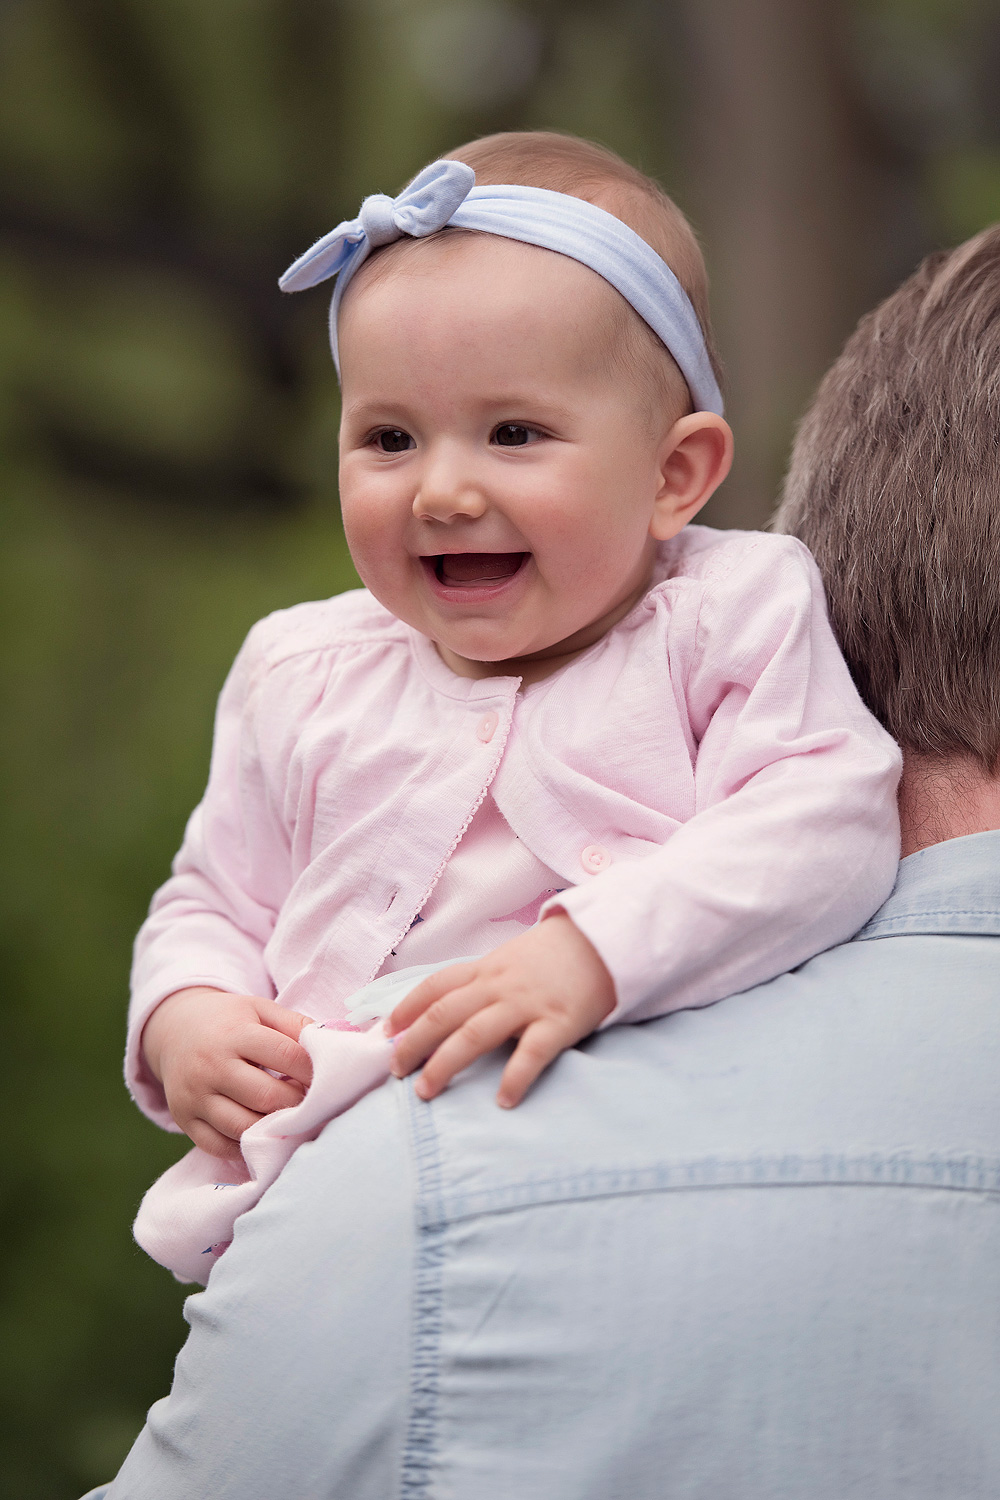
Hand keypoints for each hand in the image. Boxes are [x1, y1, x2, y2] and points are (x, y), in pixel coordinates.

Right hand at [141, 987, 313, 1160]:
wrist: (174, 1029)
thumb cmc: (229, 1021)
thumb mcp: (260, 1009)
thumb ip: (295, 1025)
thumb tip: (329, 1045)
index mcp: (234, 1034)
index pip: (285, 1056)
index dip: (313, 1070)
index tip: (328, 1078)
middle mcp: (211, 1066)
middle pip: (266, 1097)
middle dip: (297, 1103)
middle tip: (311, 1103)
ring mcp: (195, 1097)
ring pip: (242, 1127)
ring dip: (273, 1128)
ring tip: (290, 1120)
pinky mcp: (185, 1119)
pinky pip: (219, 1146)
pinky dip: (245, 1147)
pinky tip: (263, 1135)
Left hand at [386, 914, 614, 1107]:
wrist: (606, 940)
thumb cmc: (556, 956)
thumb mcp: (511, 958)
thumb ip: (483, 980)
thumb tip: (449, 1008)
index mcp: (486, 968)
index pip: (435, 986)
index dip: (405, 1009)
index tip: (384, 1033)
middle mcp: (498, 985)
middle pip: (444, 1014)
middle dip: (414, 1043)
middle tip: (395, 1072)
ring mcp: (527, 1004)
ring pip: (474, 1035)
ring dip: (445, 1065)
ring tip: (426, 1092)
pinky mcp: (558, 1022)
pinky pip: (531, 1054)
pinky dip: (514, 1079)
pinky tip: (502, 1101)